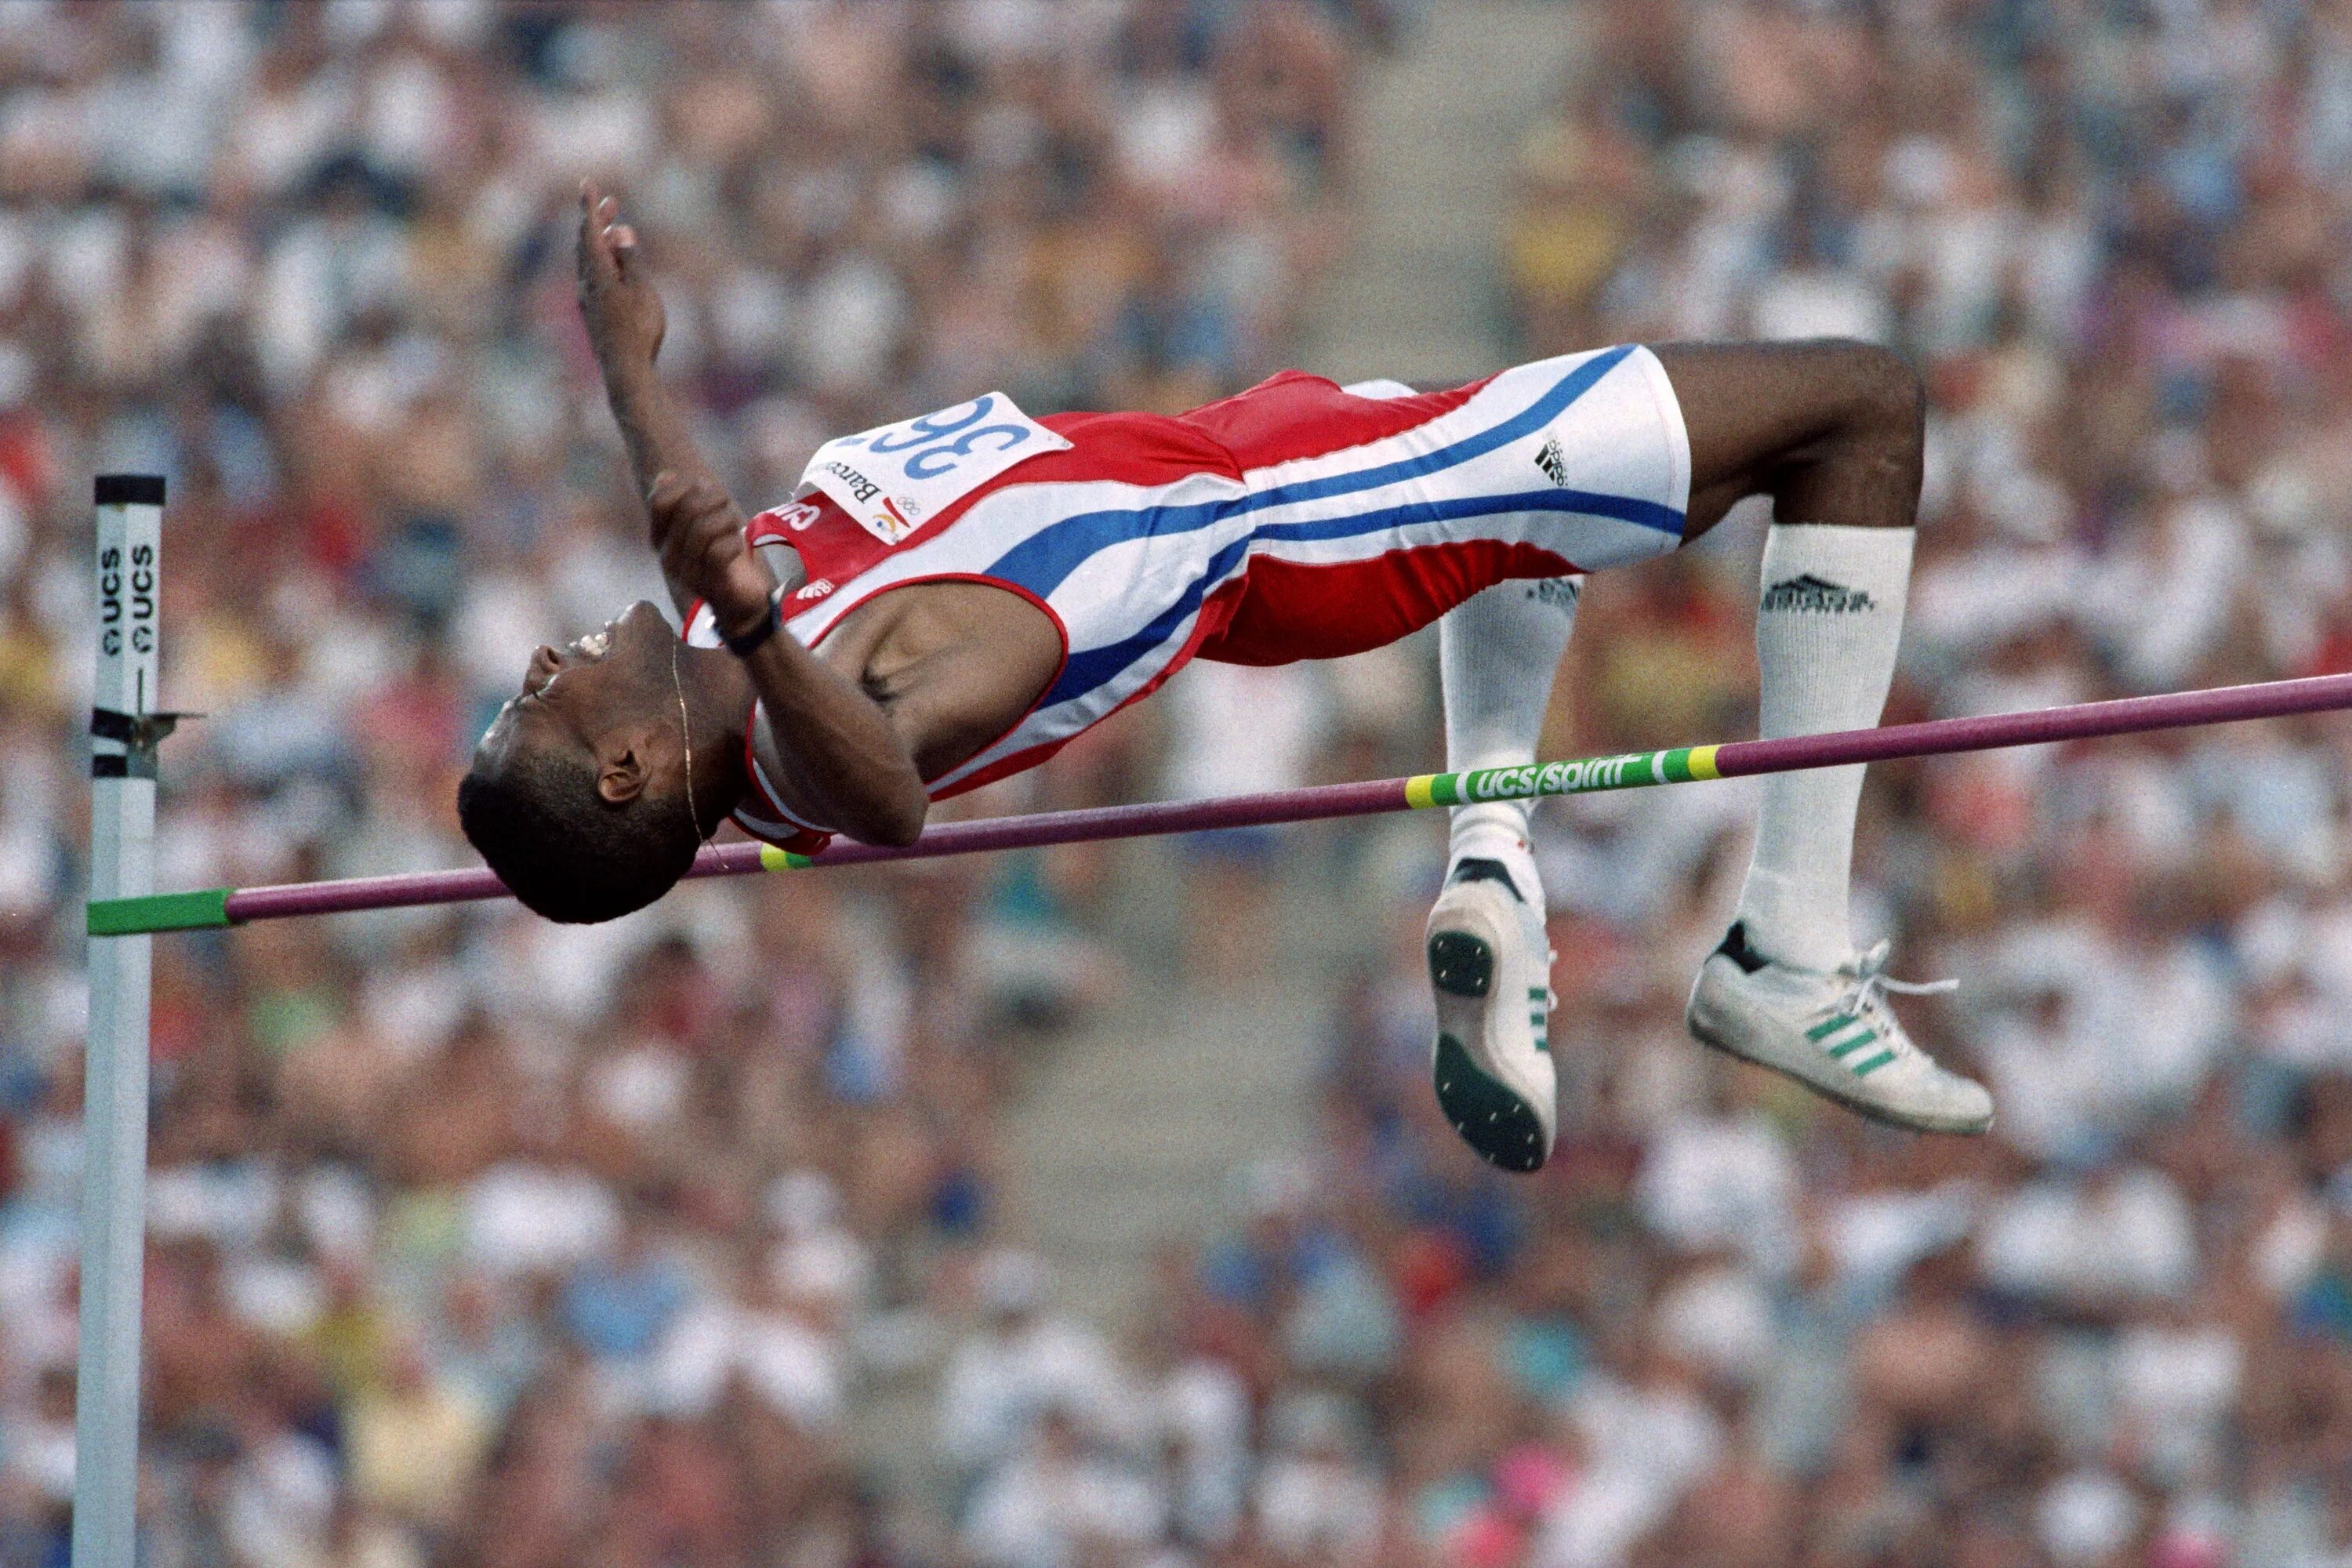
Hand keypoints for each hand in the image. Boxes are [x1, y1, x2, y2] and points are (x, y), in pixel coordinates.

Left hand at [577, 180, 664, 374]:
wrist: (625, 371)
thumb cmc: (638, 330)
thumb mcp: (642, 289)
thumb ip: (630, 258)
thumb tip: (619, 232)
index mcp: (597, 272)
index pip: (589, 230)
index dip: (589, 206)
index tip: (587, 183)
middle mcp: (586, 283)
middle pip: (586, 243)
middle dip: (596, 221)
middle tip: (611, 203)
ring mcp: (587, 299)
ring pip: (587, 261)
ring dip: (598, 241)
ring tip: (612, 230)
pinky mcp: (592, 313)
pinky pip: (592, 277)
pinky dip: (600, 261)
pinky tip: (611, 266)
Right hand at [648, 471, 773, 636]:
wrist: (742, 605)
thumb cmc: (725, 559)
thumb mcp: (705, 524)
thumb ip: (686, 501)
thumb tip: (664, 476)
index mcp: (662, 539)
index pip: (660, 500)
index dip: (685, 487)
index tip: (704, 491)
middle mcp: (668, 556)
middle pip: (687, 508)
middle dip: (713, 499)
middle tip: (726, 506)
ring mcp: (687, 572)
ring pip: (704, 528)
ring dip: (726, 520)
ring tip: (734, 528)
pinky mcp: (711, 584)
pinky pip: (718, 552)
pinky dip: (733, 542)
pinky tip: (738, 546)